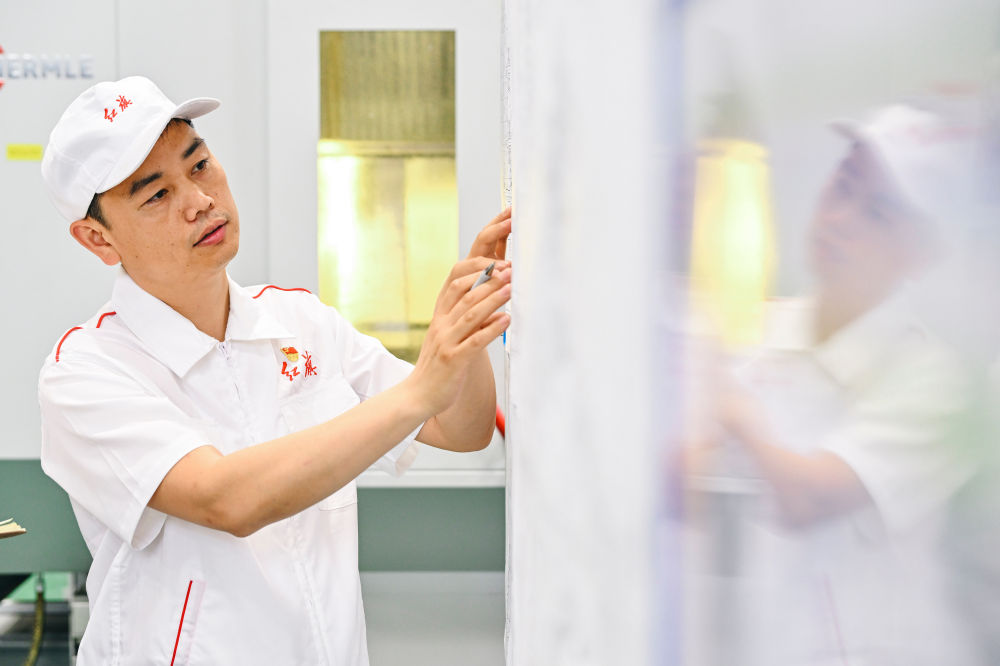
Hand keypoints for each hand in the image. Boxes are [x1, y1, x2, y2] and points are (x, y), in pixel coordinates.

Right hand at [409, 211, 513, 415]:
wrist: (417, 395)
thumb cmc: (438, 366)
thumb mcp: (448, 336)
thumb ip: (465, 319)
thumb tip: (492, 304)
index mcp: (440, 315)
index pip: (454, 281)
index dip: (475, 268)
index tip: (497, 261)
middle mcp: (442, 324)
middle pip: (465, 294)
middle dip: (490, 280)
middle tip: (511, 269)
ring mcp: (446, 341)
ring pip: (471, 314)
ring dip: (493, 299)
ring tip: (512, 287)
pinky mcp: (453, 360)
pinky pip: (475, 342)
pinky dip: (492, 329)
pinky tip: (507, 320)